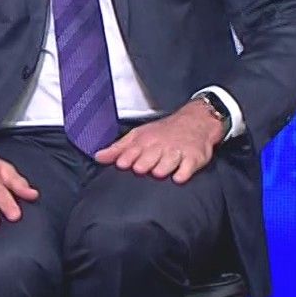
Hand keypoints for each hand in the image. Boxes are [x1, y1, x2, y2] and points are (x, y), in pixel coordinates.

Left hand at [93, 101, 224, 182]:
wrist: (197, 121)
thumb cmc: (164, 131)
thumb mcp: (139, 135)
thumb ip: (118, 148)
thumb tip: (98, 157)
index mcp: (145, 142)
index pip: (131, 153)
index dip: (125, 160)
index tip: (122, 165)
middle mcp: (160, 147)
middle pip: (146, 162)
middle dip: (143, 166)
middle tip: (142, 168)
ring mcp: (177, 153)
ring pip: (164, 167)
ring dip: (161, 171)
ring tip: (160, 171)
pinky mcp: (193, 159)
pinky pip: (185, 172)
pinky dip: (181, 175)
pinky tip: (178, 176)